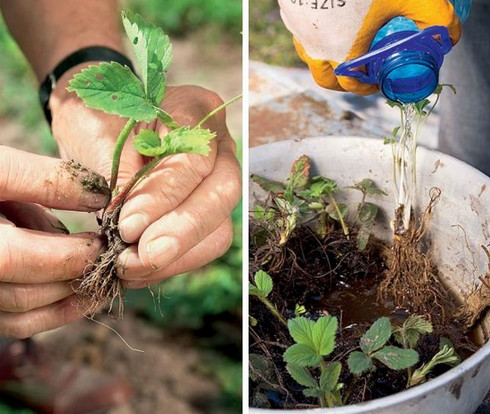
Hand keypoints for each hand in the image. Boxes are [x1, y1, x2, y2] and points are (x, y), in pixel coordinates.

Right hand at [0, 146, 108, 337]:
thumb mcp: (0, 169)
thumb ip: (47, 180)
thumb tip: (102, 196)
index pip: (15, 258)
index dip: (67, 255)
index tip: (104, 241)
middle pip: (24, 293)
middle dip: (75, 276)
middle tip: (111, 259)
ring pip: (22, 314)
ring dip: (71, 299)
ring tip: (106, 278)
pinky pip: (18, 322)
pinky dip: (55, 313)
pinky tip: (86, 297)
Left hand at [51, 70, 240, 288]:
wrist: (99, 124)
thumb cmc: (97, 119)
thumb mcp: (98, 134)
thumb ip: (121, 175)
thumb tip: (136, 228)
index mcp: (193, 110)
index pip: (195, 159)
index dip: (165, 197)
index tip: (129, 226)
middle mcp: (218, 146)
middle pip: (222, 195)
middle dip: (182, 233)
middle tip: (142, 257)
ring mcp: (217, 180)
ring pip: (219, 227)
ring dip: (177, 256)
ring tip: (132, 267)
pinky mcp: (206, 210)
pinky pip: (204, 245)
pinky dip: (173, 263)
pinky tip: (139, 269)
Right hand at [278, 0, 462, 93]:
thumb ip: (436, 17)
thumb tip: (449, 38)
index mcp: (343, 53)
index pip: (352, 84)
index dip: (367, 87)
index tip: (377, 81)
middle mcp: (316, 50)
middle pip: (327, 80)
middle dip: (344, 82)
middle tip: (358, 74)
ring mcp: (300, 34)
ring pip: (311, 59)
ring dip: (327, 62)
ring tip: (343, 50)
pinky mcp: (291, 17)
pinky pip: (302, 37)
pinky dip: (315, 40)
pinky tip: (329, 26)